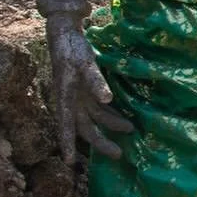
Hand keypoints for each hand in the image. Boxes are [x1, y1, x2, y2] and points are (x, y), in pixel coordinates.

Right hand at [46, 17, 133, 160]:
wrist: (65, 33)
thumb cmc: (71, 49)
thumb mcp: (84, 64)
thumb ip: (96, 81)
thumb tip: (107, 100)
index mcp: (65, 98)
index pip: (66, 127)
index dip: (68, 145)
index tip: (70, 164)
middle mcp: (71, 102)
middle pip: (85, 128)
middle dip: (101, 142)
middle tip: (118, 154)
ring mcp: (78, 97)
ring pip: (94, 118)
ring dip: (110, 125)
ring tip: (130, 130)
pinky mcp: (85, 90)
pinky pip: (98, 108)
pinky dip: (110, 115)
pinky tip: (123, 119)